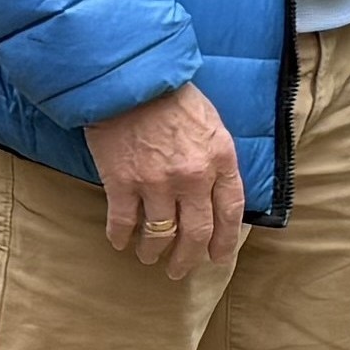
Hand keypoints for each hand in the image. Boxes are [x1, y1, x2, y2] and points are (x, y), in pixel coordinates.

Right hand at [83, 85, 244, 274]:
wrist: (130, 80)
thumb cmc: (172, 96)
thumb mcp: (211, 123)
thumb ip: (217, 159)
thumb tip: (218, 193)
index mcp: (220, 160)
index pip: (230, 213)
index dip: (226, 242)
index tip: (218, 258)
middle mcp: (193, 177)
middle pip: (196, 233)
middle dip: (189, 258)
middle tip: (180, 270)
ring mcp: (157, 183)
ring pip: (160, 234)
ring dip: (154, 251)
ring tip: (149, 257)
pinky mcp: (123, 183)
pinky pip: (124, 222)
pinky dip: (121, 237)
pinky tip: (120, 243)